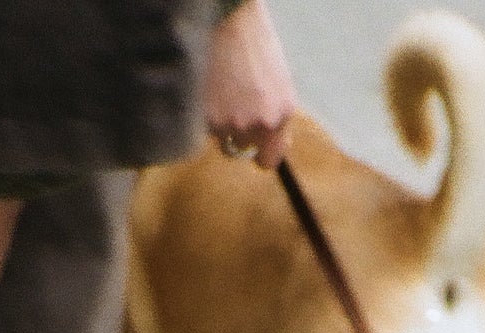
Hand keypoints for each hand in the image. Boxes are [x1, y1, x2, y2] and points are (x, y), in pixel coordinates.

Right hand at [204, 0, 297, 171]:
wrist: (230, 19)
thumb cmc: (255, 44)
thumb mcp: (280, 83)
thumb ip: (277, 119)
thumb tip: (273, 150)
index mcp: (281, 115)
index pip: (268, 161)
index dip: (259, 154)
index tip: (253, 148)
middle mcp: (259, 124)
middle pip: (240, 148)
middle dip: (236, 131)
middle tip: (232, 102)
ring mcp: (233, 123)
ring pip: (221, 136)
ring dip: (219, 120)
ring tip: (221, 88)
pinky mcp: (209, 117)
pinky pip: (204, 126)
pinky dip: (204, 110)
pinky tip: (210, 85)